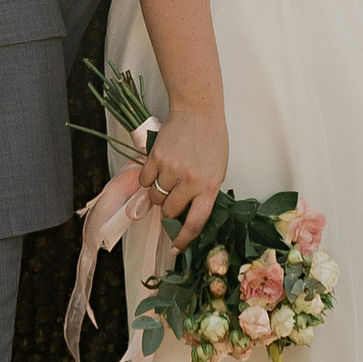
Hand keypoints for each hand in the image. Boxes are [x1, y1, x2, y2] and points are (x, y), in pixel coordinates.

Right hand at [140, 105, 226, 250]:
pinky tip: (159, 167)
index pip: (195, 223)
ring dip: (158, 192)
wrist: (198, 111)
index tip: (175, 250)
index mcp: (209, 187)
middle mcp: (190, 181)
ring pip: (155, 197)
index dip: (183, 240)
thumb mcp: (217, 171)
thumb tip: (185, 216)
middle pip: (169, 211)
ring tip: (168, 177)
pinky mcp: (156, 157)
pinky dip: (149, 178)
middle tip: (173, 195)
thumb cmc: (211, 141)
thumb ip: (203, 193)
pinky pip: (145, 180)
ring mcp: (172, 169)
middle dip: (169, 208)